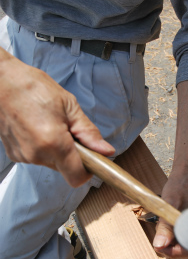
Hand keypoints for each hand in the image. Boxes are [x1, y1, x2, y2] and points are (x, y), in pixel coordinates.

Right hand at [0, 48, 114, 186]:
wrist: (0, 81)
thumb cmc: (32, 87)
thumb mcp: (68, 105)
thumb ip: (88, 132)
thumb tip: (105, 150)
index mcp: (53, 143)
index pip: (77, 177)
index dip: (88, 170)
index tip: (91, 158)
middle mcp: (37, 154)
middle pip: (65, 169)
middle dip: (73, 155)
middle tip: (69, 131)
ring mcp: (23, 156)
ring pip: (52, 163)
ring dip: (57, 150)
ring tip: (51, 125)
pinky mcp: (14, 154)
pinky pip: (38, 157)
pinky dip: (43, 147)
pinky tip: (38, 128)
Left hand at [152, 79, 187, 257]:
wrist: (186, 173)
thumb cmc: (180, 186)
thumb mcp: (170, 205)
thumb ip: (165, 226)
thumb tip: (158, 246)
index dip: (175, 253)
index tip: (160, 247)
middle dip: (172, 248)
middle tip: (158, 238)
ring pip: (187, 244)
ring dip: (173, 241)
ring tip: (162, 230)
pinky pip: (187, 236)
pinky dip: (176, 235)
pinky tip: (167, 227)